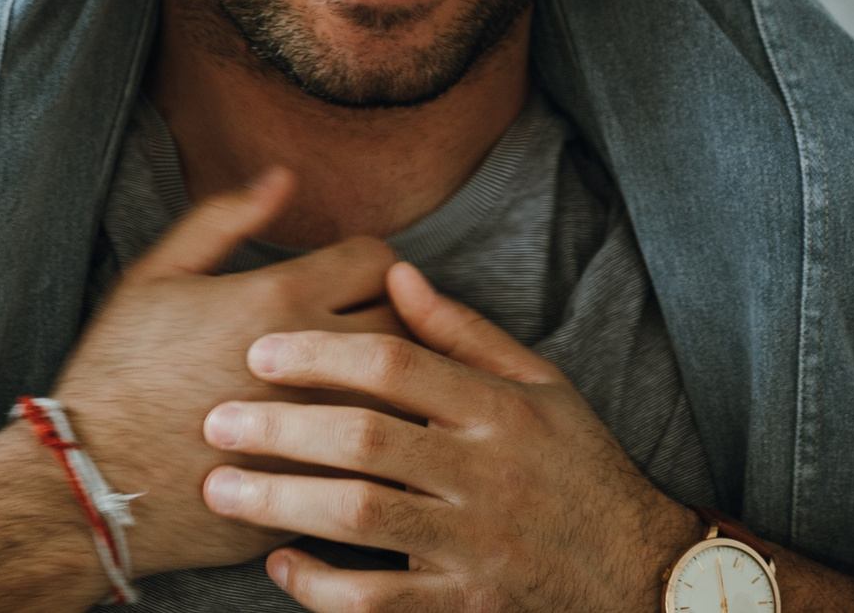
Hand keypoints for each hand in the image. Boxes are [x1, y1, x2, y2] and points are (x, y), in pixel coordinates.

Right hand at [48, 169, 409, 578]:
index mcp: (278, 298)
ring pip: (403, 401)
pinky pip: (378, 464)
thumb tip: (283, 178)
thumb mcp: (155, 276)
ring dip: (393, 390)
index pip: (378, 262)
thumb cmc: (115, 373)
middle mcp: (312, 361)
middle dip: (395, 322)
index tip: (353, 280)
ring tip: (368, 388)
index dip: (371, 264)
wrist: (88, 485)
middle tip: (365, 331)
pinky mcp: (315, 489)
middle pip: (405, 328)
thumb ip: (224, 218)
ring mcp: (319, 433)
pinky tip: (352, 447)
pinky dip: (376, 452)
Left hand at [196, 262, 700, 612]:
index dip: (322, 354)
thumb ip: (463, 333)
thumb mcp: (541, 387)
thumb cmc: (577, 467)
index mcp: (502, 410)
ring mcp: (476, 545)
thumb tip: (396, 274)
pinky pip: (378, 603)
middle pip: (367, 440)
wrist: (638, 573)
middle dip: (282, 428)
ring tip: (221, 488)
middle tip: (216, 420)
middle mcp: (487, 474)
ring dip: (281, 502)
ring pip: (363, 518)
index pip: (397, 367)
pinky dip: (321, 585)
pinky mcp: (464, 607)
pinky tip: (279, 563)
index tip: (260, 352)